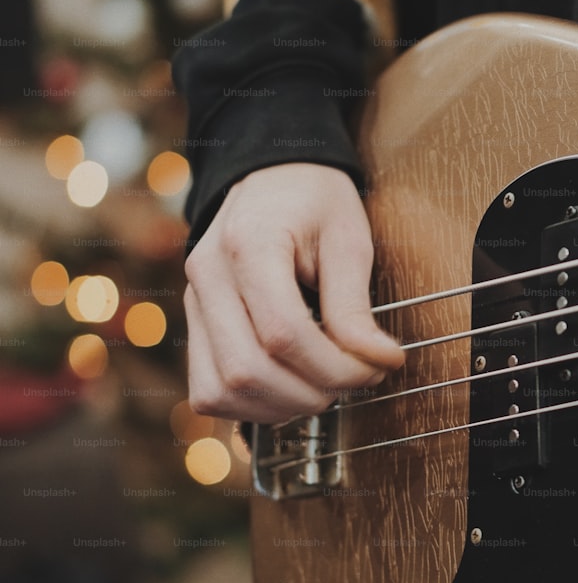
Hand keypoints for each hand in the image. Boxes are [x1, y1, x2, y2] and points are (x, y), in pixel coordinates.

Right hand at [184, 163, 403, 422]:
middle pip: (248, 370)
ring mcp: (193, 304)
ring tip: (326, 386)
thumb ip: (354, 304)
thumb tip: (380, 362)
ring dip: (282, 407)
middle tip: (356, 380)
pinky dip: (252, 406)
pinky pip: (208, 391)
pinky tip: (291, 389)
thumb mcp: (348, 238)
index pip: (284, 333)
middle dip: (313, 392)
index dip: (336, 367)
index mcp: (248, 244)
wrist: (271, 175)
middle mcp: (207, 277)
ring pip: (221, 391)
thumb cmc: (314, 201)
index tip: (378, 368)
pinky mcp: (194, 326)